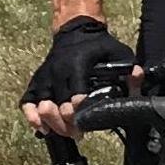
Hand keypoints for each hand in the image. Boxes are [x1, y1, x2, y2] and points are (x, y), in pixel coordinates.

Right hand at [20, 16, 136, 135]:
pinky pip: (27, 102)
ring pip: (42, 106)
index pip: (74, 92)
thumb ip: (128, 69)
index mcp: (77, 64)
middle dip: (68, 123)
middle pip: (58, 104)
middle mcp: (58, 70)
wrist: (75, 31)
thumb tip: (136, 77)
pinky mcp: (37, 81)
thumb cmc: (98, 46)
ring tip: (64, 133)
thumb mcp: (118, 53)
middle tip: (79, 132)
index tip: (83, 121)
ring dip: (52, 123)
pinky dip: (31, 117)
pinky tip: (42, 128)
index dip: (79, 109)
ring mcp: (45, 76)